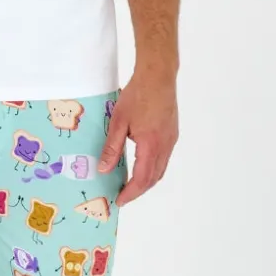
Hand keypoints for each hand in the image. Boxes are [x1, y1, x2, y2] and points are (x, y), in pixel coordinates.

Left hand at [97, 68, 177, 206]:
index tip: (120, 200)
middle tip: (123, 195)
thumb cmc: (137, 95)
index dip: (131, 193)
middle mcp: (165, 146)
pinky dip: (152, 167)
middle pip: (154, 178)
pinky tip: (141, 164)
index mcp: (151, 145)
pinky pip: (164, 158)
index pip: (142, 179)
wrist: (158, 76)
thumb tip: (103, 169)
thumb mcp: (118, 122)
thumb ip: (111, 148)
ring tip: (131, 184)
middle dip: (139, 190)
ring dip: (147, 180)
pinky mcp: (172, 133)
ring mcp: (171, 139)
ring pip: (161, 169)